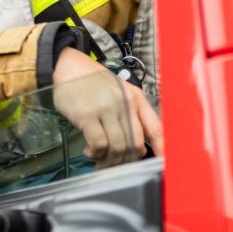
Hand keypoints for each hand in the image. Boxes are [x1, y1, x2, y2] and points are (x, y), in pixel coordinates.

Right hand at [52, 48, 164, 167]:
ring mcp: (107, 109)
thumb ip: (131, 113)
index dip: (161, 149)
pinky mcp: (88, 115)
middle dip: (126, 160)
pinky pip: (99, 145)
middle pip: (136, 144)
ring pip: (118, 147)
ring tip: (100, 159)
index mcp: (136, 98)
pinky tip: (90, 150)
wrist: (70, 67)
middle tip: (115, 164)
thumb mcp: (121, 91)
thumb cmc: (95, 81)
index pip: (155, 128)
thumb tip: (136, 145)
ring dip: (109, 160)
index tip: (162, 164)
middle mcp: (125, 103)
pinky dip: (96, 153)